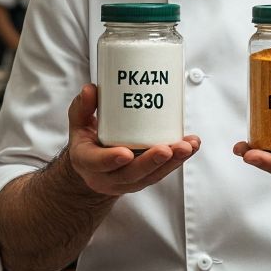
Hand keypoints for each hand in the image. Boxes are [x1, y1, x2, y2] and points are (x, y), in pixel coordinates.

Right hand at [65, 83, 199, 196]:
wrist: (93, 169)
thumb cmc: (87, 141)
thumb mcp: (78, 124)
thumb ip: (82, 107)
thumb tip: (91, 89)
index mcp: (87, 162)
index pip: (97, 163)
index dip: (111, 159)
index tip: (126, 153)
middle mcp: (108, 177)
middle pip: (131, 174)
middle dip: (151, 162)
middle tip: (167, 149)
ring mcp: (128, 181)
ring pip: (152, 175)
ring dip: (172, 162)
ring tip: (188, 146)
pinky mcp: (145, 178)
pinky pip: (163, 172)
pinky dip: (178, 160)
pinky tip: (192, 146)